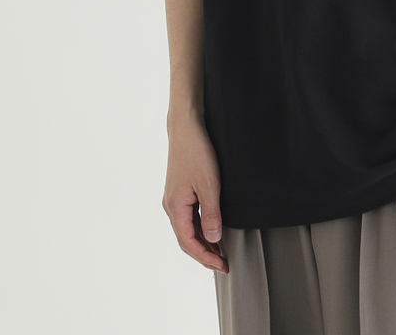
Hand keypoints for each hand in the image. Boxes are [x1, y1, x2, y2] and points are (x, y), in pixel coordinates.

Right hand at [162, 118, 228, 273]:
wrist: (186, 129)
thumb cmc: (197, 153)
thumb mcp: (209, 185)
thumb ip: (211, 214)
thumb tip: (214, 239)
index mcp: (175, 207)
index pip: (188, 242)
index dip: (205, 257)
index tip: (222, 265)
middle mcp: (171, 206)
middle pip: (186, 239)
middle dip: (204, 254)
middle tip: (223, 264)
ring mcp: (174, 199)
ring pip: (187, 229)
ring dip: (202, 242)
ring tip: (220, 252)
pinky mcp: (179, 191)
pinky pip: (188, 217)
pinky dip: (200, 228)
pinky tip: (211, 230)